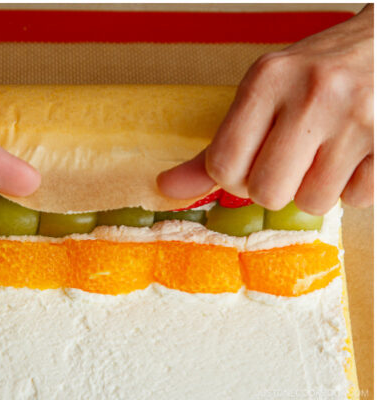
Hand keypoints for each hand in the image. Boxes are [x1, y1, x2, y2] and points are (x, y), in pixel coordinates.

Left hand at [158, 5, 372, 213]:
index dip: (234, 179)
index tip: (251, 165)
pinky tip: (359, 156)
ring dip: (318, 190)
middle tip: (291, 164)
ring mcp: (357, 117)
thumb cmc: (323, 71)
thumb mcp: (267, 90)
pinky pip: (359, 199)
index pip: (223, 165)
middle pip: (266, 191)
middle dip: (276, 188)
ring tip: (329, 155)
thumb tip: (167, 188)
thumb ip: (221, 143)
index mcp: (269, 78)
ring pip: (313, 201)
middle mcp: (312, 94)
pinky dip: (356, 188)